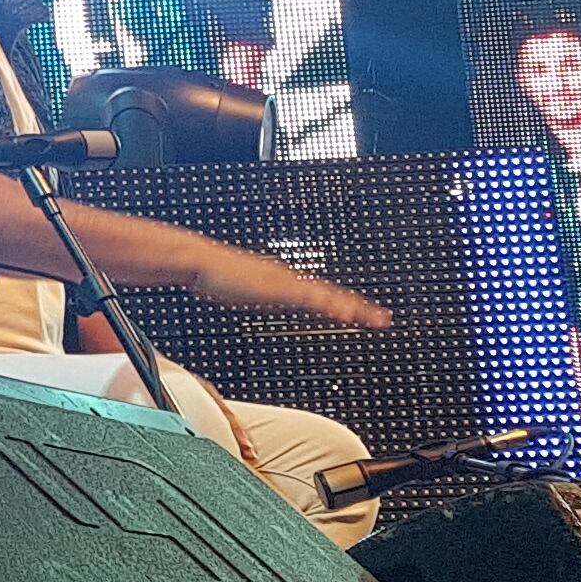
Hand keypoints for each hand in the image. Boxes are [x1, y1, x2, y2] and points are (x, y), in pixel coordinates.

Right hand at [186, 244, 388, 329]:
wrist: (197, 261)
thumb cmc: (213, 275)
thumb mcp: (239, 290)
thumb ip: (253, 294)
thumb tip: (253, 299)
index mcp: (282, 281)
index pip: (320, 295)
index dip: (344, 304)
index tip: (363, 315)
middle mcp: (289, 279)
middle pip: (332, 295)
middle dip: (359, 307)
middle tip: (383, 320)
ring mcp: (284, 282)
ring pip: (327, 297)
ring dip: (351, 308)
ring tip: (373, 320)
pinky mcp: (276, 287)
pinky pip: (310, 299)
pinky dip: (329, 306)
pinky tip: (343, 315)